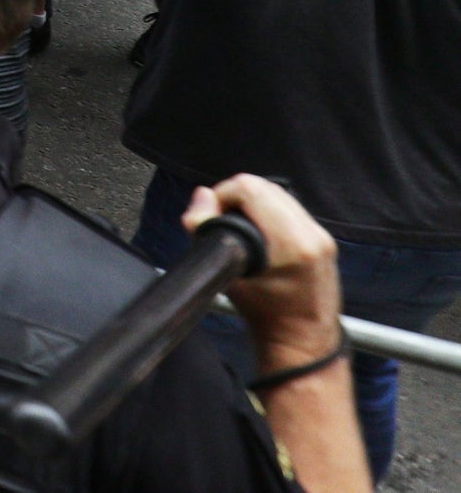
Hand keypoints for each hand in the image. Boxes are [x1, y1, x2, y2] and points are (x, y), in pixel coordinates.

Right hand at [184, 175, 341, 366]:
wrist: (302, 342)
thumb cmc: (266, 316)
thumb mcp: (225, 273)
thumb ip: (207, 229)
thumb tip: (202, 196)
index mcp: (292, 242)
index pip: (250, 187)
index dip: (222, 195)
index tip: (213, 216)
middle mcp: (313, 234)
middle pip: (265, 186)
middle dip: (237, 197)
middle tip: (222, 221)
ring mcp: (323, 237)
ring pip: (278, 195)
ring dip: (254, 204)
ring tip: (239, 227)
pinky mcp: (324, 241)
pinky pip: (291, 210)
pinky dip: (269, 213)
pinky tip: (258, 234)